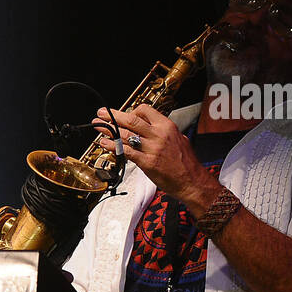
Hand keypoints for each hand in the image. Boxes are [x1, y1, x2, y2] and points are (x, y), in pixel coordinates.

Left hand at [97, 105, 220, 216]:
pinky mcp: (147, 162)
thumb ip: (164, 132)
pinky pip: (126, 151)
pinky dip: (113, 146)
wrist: (192, 181)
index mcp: (167, 126)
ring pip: (125, 134)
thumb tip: (152, 127)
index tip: (123, 114)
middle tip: (102, 113)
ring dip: (109, 129)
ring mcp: (152, 148)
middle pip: (131, 119)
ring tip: (98, 126)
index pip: (145, 110)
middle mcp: (159, 135)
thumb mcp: (179, 139)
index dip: (131, 111)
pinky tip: (105, 143)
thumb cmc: (186, 164)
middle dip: (113, 115)